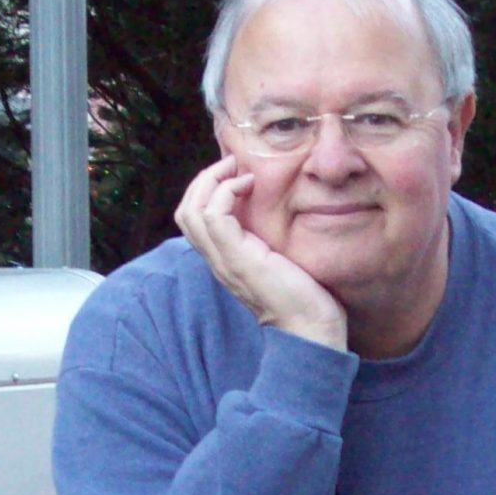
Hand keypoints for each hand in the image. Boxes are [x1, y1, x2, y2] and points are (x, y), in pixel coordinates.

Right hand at [176, 156, 346, 349]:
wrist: (310, 329)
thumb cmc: (303, 297)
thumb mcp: (278, 261)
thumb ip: (266, 242)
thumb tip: (274, 215)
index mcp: (224, 260)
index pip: (193, 220)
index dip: (206, 191)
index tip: (235, 174)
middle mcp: (217, 260)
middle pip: (185, 212)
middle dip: (204, 180)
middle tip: (232, 165)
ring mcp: (224, 260)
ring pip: (192, 210)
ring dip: (212, 181)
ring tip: (238, 170)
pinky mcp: (237, 258)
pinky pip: (214, 215)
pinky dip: (227, 192)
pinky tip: (250, 185)